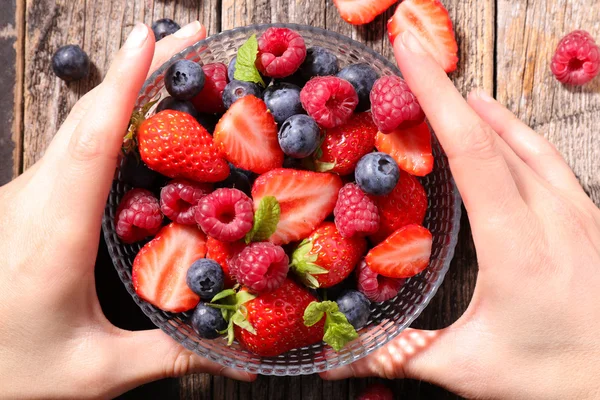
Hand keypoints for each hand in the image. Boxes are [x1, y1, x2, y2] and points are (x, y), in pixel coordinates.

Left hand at [0, 21, 253, 399]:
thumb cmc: (10, 369)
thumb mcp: (97, 370)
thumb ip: (170, 353)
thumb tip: (238, 350)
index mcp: (52, 236)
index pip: (91, 143)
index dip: (124, 86)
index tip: (151, 38)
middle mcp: (34, 202)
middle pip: (88, 119)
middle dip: (140, 71)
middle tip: (189, 40)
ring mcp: (26, 197)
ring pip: (78, 129)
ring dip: (126, 92)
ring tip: (176, 71)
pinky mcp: (28, 202)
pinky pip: (72, 150)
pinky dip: (109, 121)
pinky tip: (139, 122)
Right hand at [321, 31, 599, 398]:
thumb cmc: (553, 376)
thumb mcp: (467, 367)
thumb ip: (397, 356)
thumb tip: (335, 360)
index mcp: (516, 244)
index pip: (470, 151)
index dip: (436, 98)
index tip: (410, 54)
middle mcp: (551, 216)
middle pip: (492, 135)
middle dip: (448, 90)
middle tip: (415, 57)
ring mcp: (577, 213)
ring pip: (525, 142)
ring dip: (484, 110)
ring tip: (453, 88)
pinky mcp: (588, 218)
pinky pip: (547, 159)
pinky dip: (516, 133)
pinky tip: (504, 126)